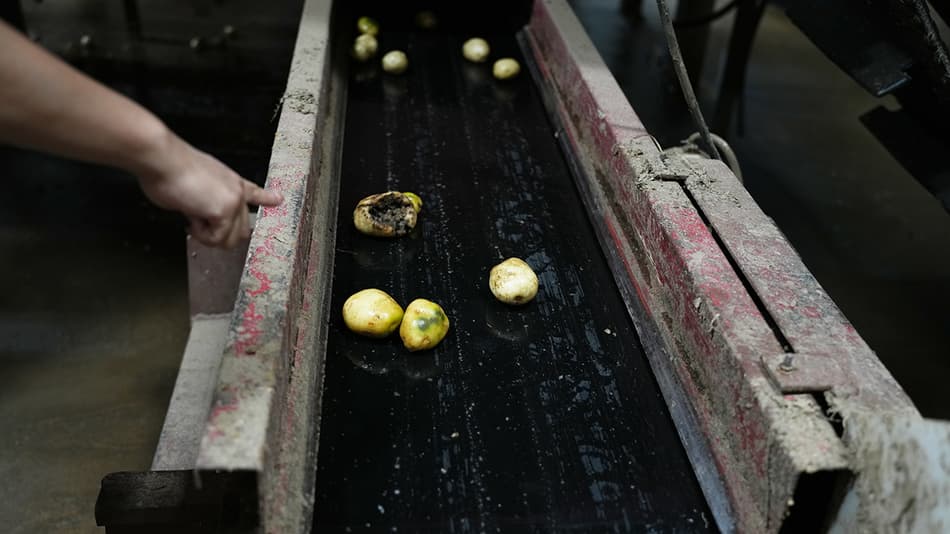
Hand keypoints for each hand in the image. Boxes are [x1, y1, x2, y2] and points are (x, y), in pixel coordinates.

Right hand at [136, 130, 283, 247]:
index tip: (278, 199)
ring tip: (192, 218)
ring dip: (209, 236)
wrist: (162, 159)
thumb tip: (199, 213)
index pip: (254, 192)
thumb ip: (204, 201)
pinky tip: (191, 218)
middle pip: (241, 229)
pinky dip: (201, 235)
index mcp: (230, 181)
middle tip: (196, 221)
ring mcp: (234, 201)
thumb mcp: (194, 186)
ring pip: (231, 239)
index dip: (267, 197)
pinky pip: (216, 239)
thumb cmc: (169, 169)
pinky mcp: (225, 211)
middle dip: (218, 233)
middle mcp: (236, 190)